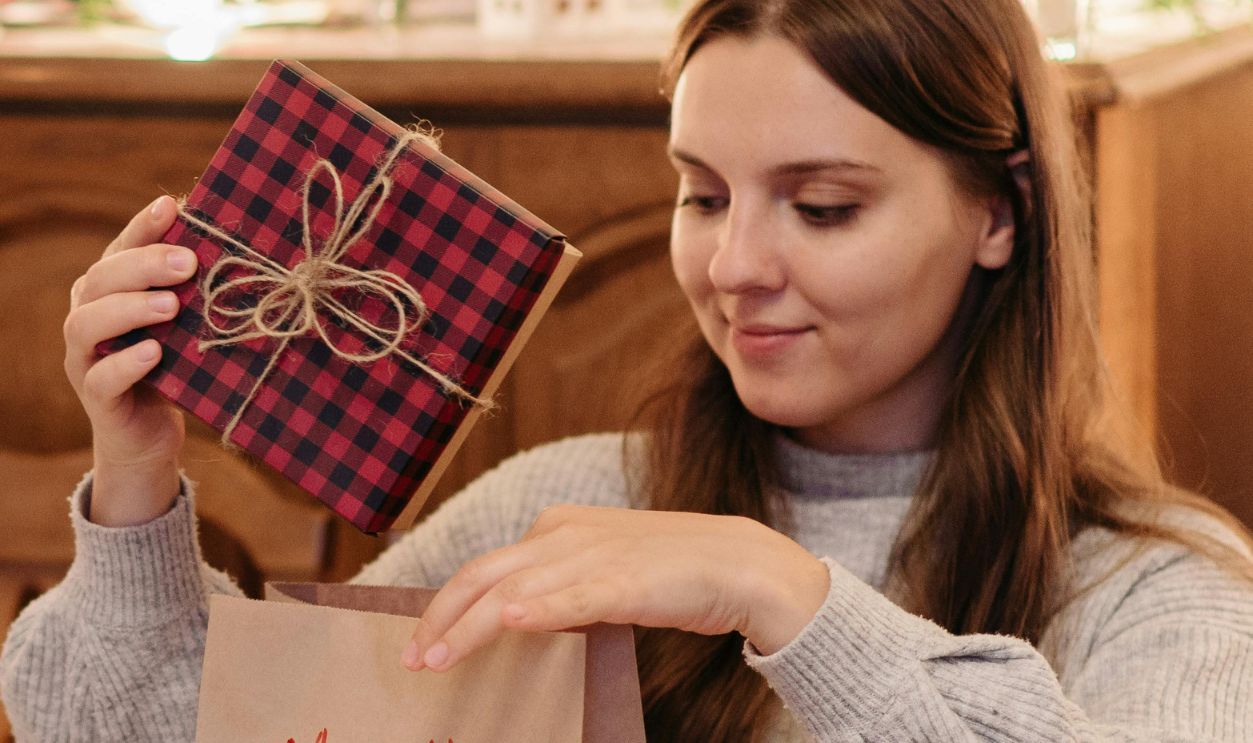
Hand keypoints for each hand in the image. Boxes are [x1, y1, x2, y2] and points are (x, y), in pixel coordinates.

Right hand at [63, 195, 197, 525]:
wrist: (151, 437)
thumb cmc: (174, 368)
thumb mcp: (187, 327)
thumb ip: (197, 295)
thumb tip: (251, 252)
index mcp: (109, 291)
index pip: (120, 248)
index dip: (143, 226)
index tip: (172, 205)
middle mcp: (88, 317)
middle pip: (101, 279)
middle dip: (143, 265)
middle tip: (186, 261)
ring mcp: (84, 358)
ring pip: (88, 324)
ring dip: (130, 309)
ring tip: (170, 305)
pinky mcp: (96, 399)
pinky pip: (101, 377)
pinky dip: (125, 364)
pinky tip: (152, 352)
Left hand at [401, 505, 829, 671]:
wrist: (737, 564)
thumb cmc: (670, 573)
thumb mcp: (602, 569)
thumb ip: (560, 585)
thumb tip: (517, 616)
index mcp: (558, 526)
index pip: (487, 566)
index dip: (447, 603)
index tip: (425, 639)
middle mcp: (566, 534)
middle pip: (484, 575)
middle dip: (441, 617)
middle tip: (413, 658)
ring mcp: (593, 555)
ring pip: (513, 591)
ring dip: (468, 627)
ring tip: (437, 659)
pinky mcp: (624, 581)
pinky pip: (572, 597)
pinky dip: (539, 609)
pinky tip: (509, 622)